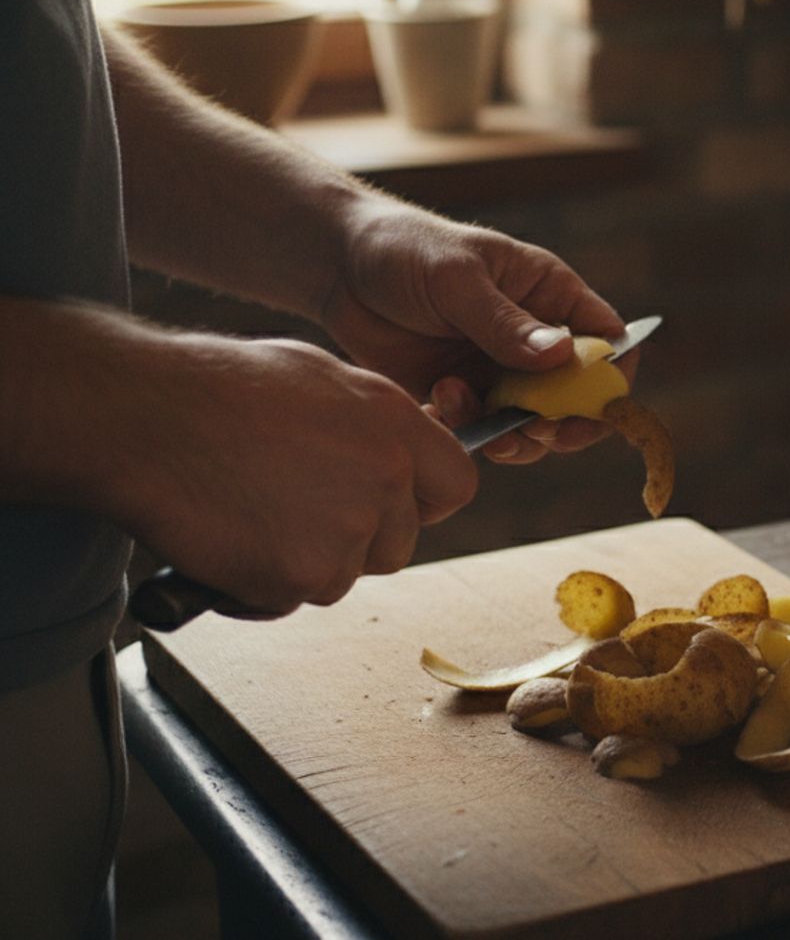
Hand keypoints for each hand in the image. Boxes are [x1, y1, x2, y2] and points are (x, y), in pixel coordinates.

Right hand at [110, 333, 478, 615]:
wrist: (144, 415)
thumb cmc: (217, 388)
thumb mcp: (320, 379)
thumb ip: (370, 425)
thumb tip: (395, 454)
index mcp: (396, 425)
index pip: (457, 486)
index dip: (423, 502)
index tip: (393, 504)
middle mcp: (385, 478)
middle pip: (398, 545)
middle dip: (356, 542)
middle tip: (295, 511)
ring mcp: (346, 531)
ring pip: (342, 576)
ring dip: (302, 562)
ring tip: (250, 512)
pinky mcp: (300, 574)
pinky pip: (289, 599)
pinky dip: (258, 585)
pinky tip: (227, 539)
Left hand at [319, 201, 630, 463]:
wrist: (335, 267)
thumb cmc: (403, 249)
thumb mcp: (456, 279)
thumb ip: (504, 322)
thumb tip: (562, 357)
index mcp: (551, 295)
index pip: (610, 342)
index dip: (614, 380)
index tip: (595, 408)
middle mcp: (535, 337)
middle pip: (579, 397)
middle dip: (563, 423)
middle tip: (535, 432)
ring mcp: (500, 369)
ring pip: (533, 424)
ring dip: (512, 434)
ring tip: (470, 412)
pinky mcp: (463, 394)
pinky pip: (484, 430)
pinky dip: (467, 430)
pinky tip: (436, 400)